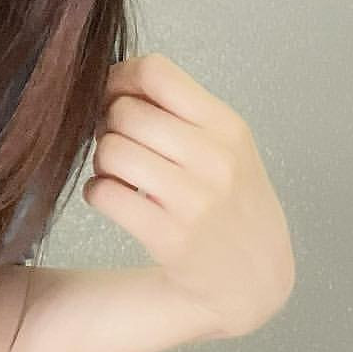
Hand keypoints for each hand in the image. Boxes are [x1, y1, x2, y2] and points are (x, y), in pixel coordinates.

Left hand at [82, 52, 294, 336]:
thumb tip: (113, 77)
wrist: (254, 278)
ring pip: (109, 150)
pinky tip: (116, 199)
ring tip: (120, 174)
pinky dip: (98, 193)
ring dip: (102, 161)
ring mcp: (194, 200)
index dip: (120, 78)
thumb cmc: (232, 200)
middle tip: (119, 143)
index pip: (156, 72)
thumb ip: (179, 109)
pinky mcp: (169, 237)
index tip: (114, 95)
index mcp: (227, 126)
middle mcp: (214, 159)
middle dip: (107, 124)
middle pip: (124, 111)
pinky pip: (103, 194)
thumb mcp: (226, 145)